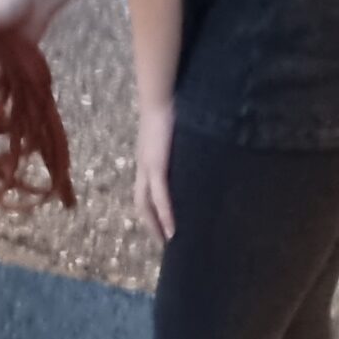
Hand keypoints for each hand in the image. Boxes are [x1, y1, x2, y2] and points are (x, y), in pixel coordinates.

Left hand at [135, 105, 175, 241]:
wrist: (161, 97)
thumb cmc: (173, 111)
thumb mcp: (176, 135)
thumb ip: (181, 146)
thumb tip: (198, 153)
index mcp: (147, 159)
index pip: (145, 190)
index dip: (151, 209)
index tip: (161, 223)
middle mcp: (143, 167)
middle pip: (141, 203)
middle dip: (150, 224)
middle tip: (164, 241)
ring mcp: (147, 168)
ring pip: (146, 204)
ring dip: (155, 225)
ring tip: (168, 241)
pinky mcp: (156, 166)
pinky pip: (159, 197)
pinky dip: (164, 215)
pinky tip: (172, 229)